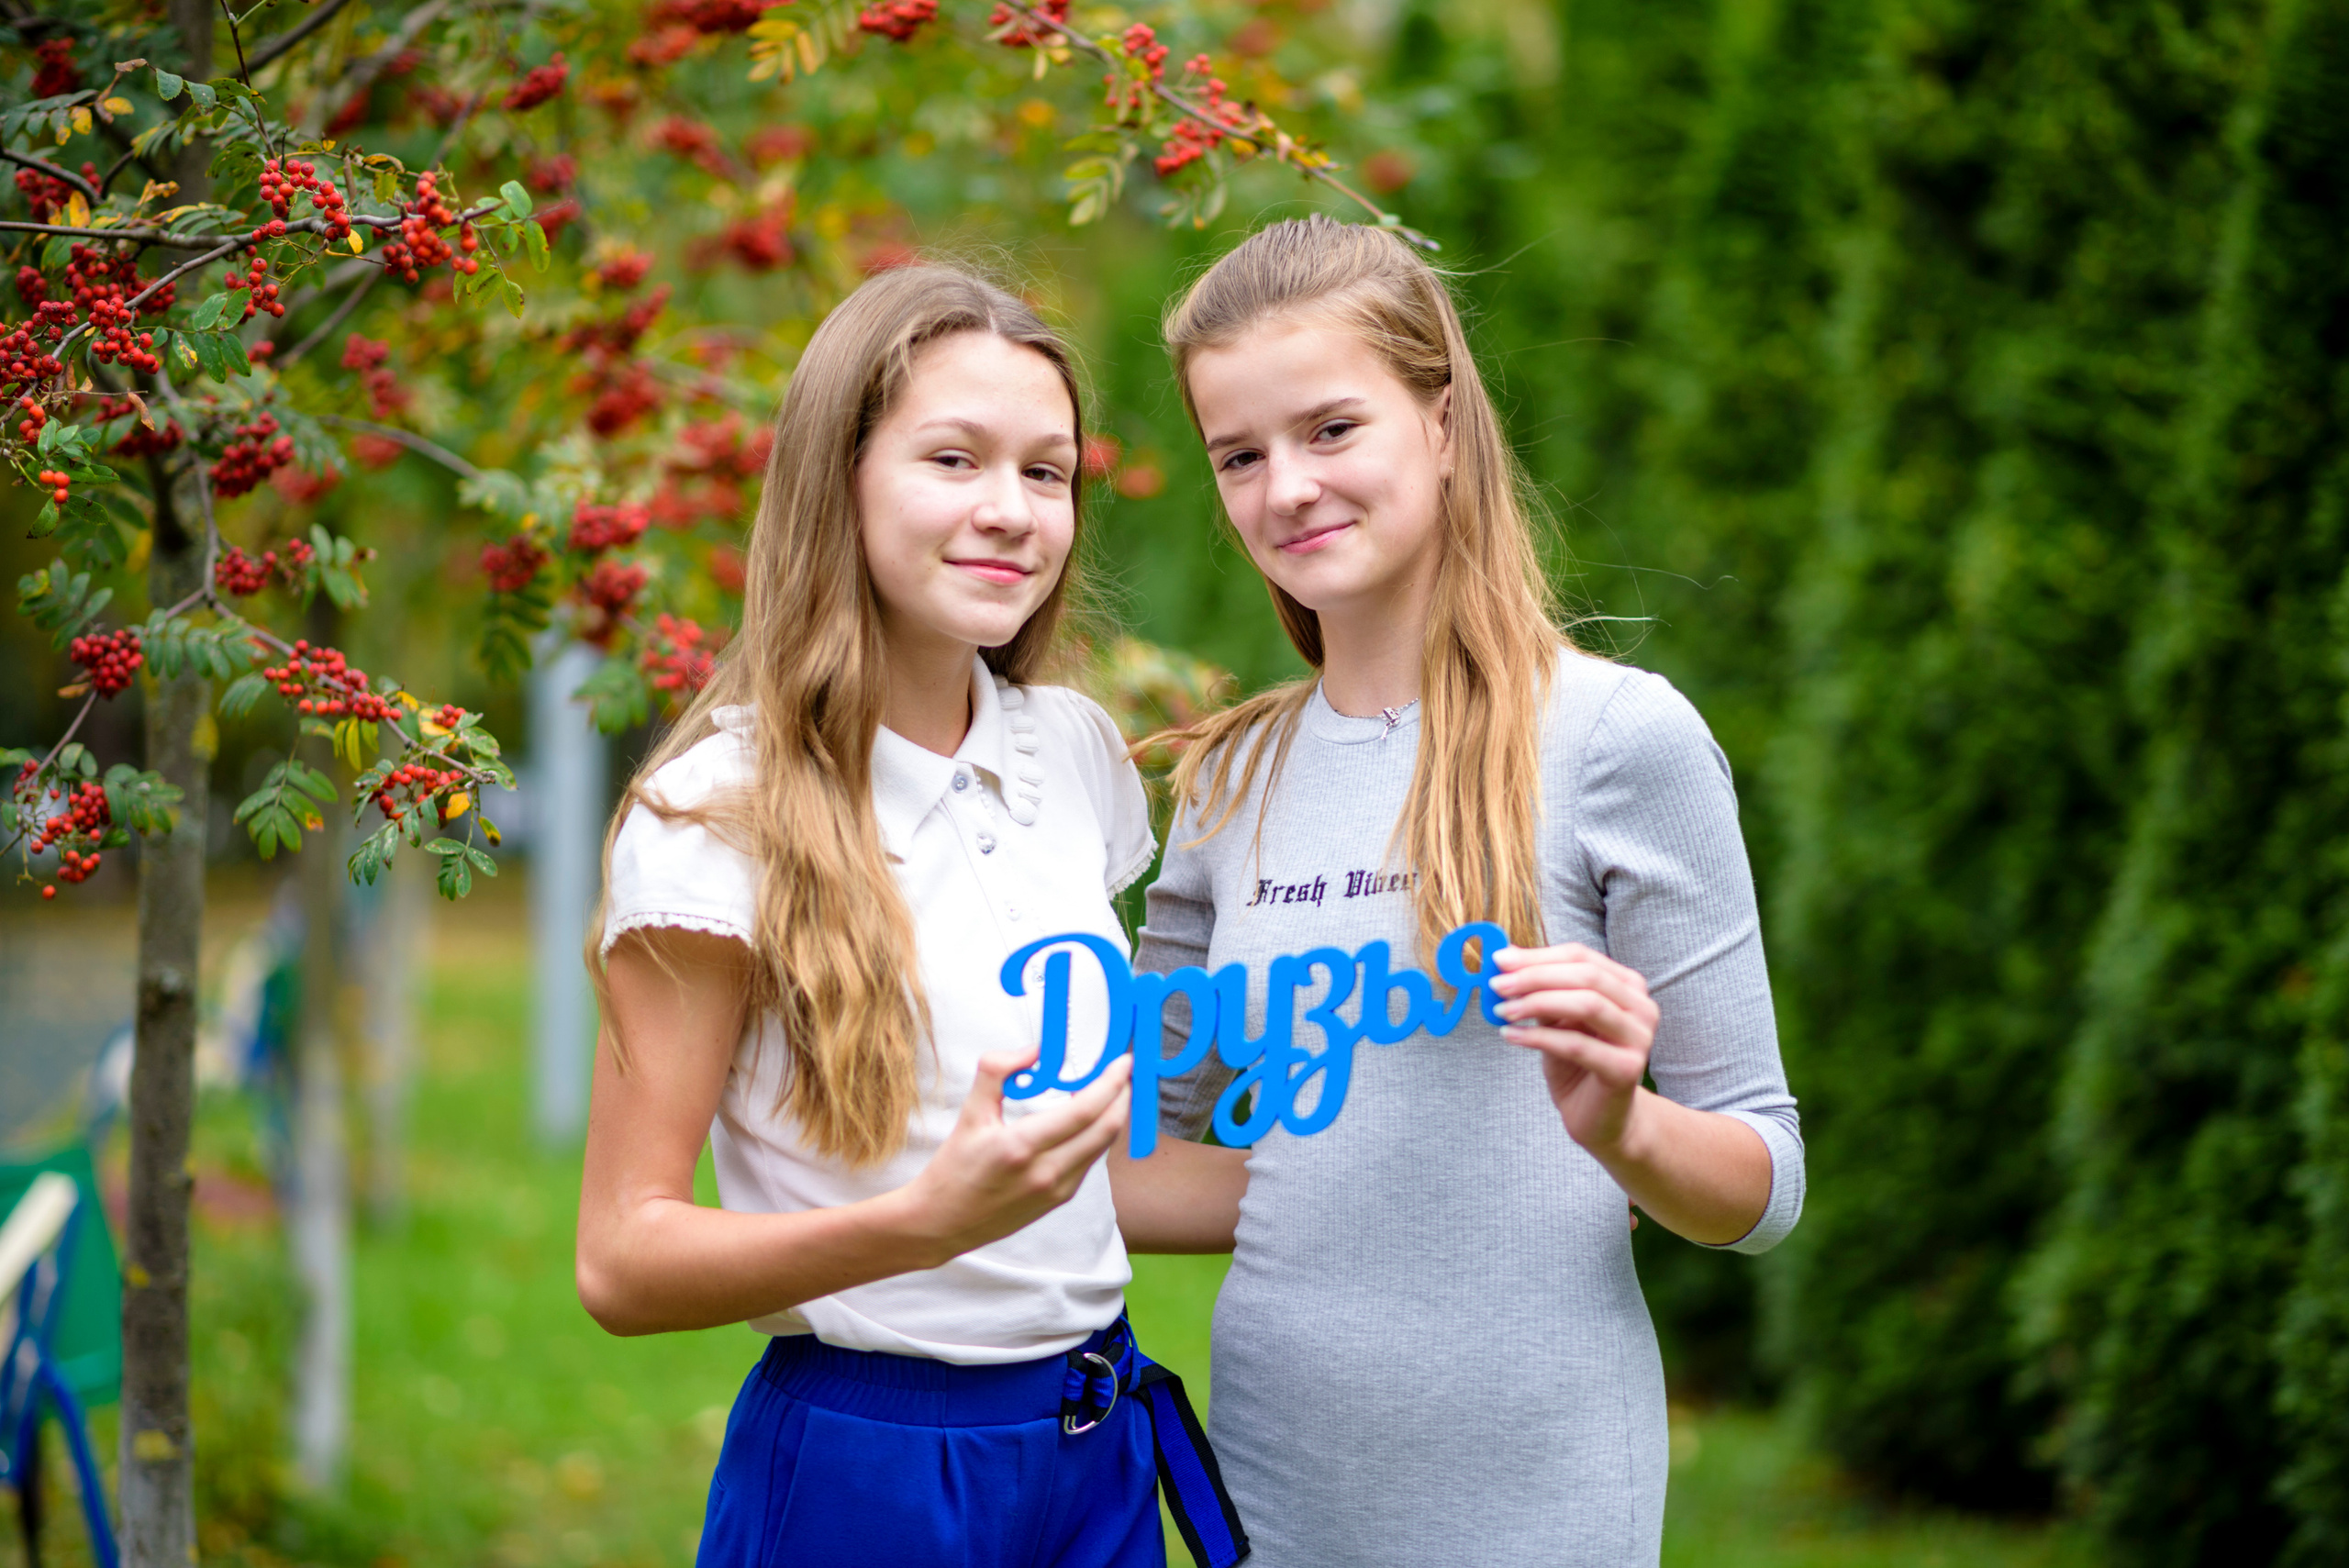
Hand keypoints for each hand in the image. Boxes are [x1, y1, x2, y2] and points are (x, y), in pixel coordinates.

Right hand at [898, 1049, 1132, 1262]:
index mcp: (1021, 1147)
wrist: (944, 1222)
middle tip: (1122, 1073)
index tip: (1122, 1062)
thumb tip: (1033, 1049)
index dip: (1110, 1083)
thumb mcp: (969, 1113)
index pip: (1084, 1111)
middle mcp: (1046, 1173)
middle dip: (1122, 1096)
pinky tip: (1088, 1120)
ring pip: (1102, 1147)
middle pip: (1106, 1129)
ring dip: (1112, 1116)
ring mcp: (1057, 1190)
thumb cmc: (954, 1168)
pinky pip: (1089, 1161)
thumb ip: (997, 1072)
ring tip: (1108, 1091)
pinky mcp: (1059, 1200)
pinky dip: (1096, 1136)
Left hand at [1490, 942, 1660, 1155]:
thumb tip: (1505, 958)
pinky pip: (1577, 1045)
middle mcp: (1642, 1008)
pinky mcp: (1627, 1069)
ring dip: (1537, 1003)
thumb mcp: (1556, 1018)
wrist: (1600, 1118)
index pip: (1582, 956)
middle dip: (1536, 976)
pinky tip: (1510, 1036)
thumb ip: (1540, 989)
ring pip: (1587, 1004)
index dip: (1539, 956)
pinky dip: (1538, 1037)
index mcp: (1628, 986)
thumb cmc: (1577, 1063)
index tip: (1500, 960)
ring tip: (1502, 1011)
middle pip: (1586, 976)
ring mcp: (1639, 1039)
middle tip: (1497, 984)